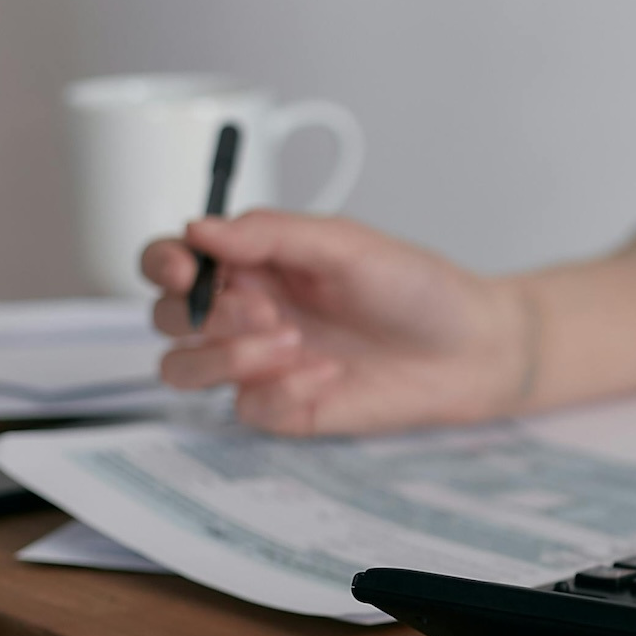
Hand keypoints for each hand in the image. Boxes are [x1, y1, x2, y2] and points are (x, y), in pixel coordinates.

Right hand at [144, 211, 528, 434]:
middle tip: (267, 309)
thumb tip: (199, 227)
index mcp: (254, 262)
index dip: (163, 263)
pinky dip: (282, 390)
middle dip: (203, 313)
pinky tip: (330, 375)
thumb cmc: (417, 289)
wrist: (472, 349)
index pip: (172, 261)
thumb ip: (271, 233)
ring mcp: (260, 364)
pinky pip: (246, 408)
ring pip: (183, 368)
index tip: (185, 267)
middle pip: (166, 317)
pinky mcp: (284, 408)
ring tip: (291, 340)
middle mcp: (246, 312)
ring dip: (224, 356)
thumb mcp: (346, 244)